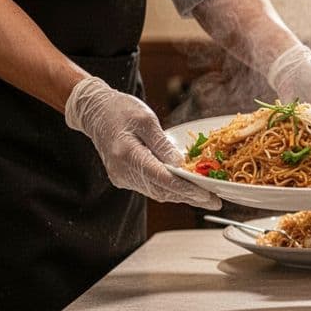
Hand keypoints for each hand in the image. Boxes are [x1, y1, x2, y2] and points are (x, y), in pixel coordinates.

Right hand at [64, 77, 221, 209]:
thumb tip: (180, 165)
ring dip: (181, 195)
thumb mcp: (146, 119)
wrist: (95, 112)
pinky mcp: (123, 178)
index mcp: (127, 154)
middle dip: (189, 196)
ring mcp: (121, 177)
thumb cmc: (120, 110)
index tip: (207, 195)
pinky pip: (149, 187)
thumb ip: (163, 144)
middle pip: (161, 190)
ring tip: (205, 197)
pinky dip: (168, 189)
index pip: (162, 178)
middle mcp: (123, 171)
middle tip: (214, 200)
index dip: (186, 188)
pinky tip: (185, 188)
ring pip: (156, 192)